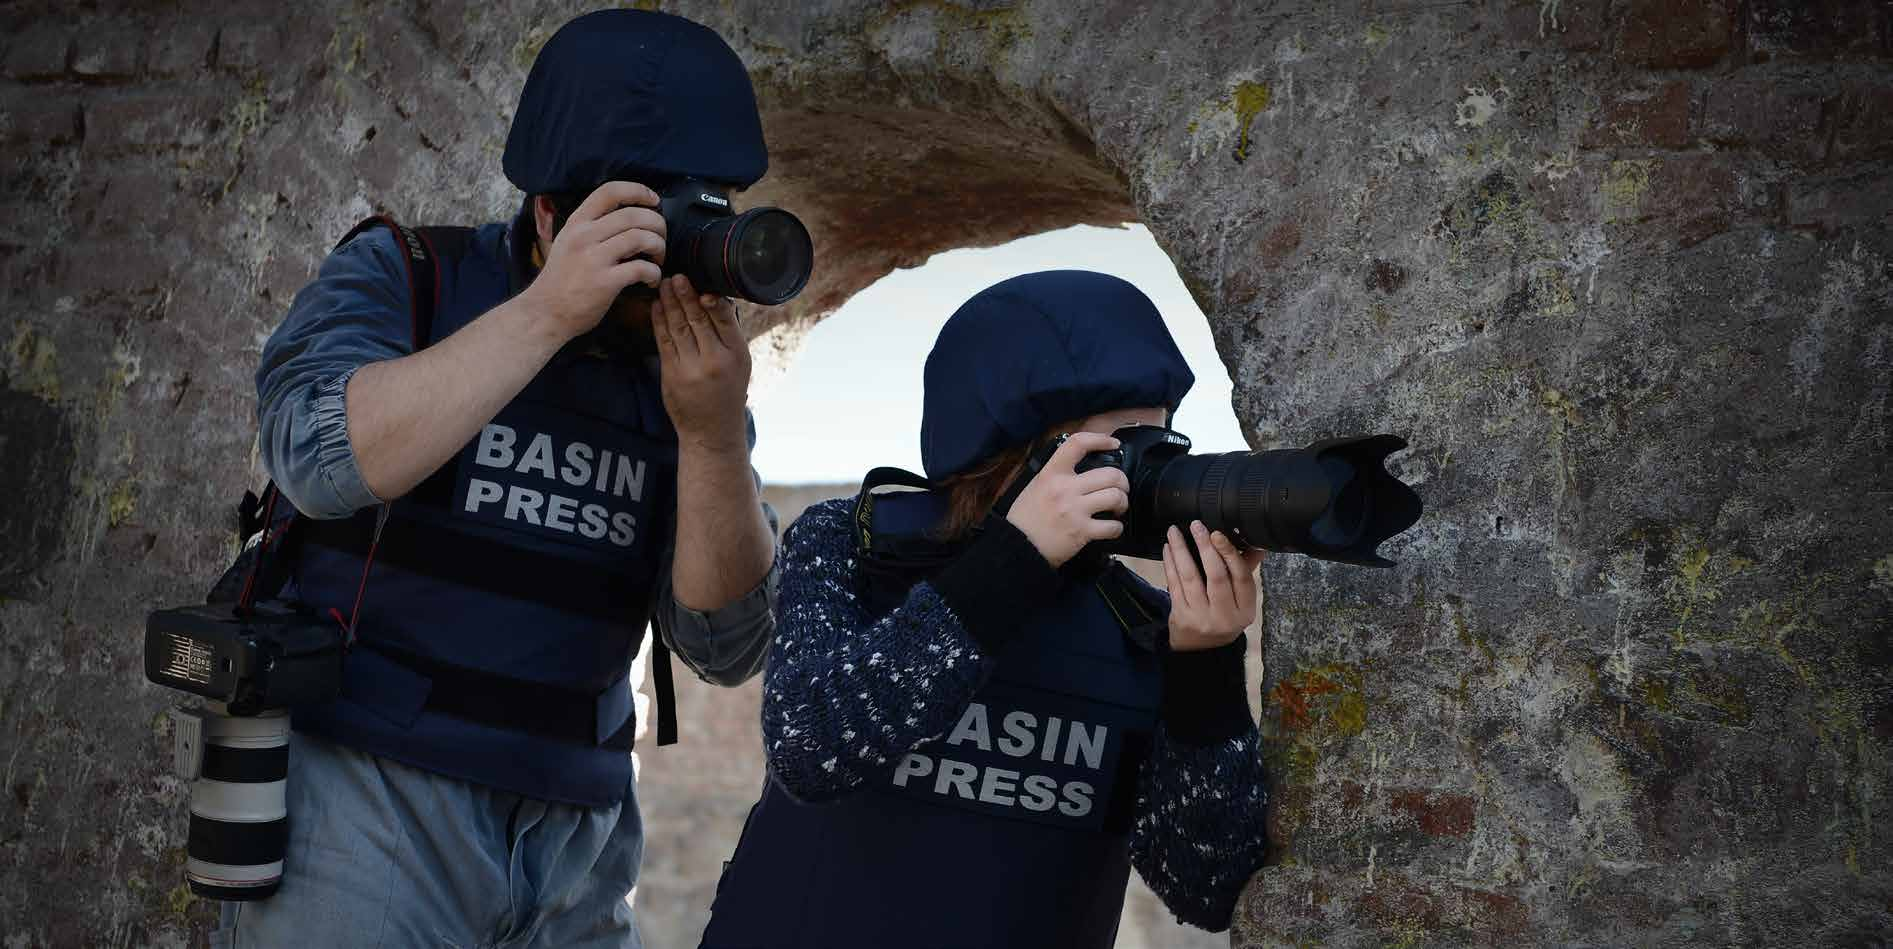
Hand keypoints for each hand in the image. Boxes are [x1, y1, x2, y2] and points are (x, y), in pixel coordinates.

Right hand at [524, 181, 666, 339]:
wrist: (544, 313)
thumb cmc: (560, 281)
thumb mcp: (566, 242)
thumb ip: (590, 228)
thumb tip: (625, 217)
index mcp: (576, 223)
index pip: (610, 191)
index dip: (638, 191)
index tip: (654, 201)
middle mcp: (584, 236)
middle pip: (633, 214)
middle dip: (657, 224)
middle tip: (661, 237)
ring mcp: (593, 258)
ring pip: (640, 237)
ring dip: (658, 246)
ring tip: (658, 258)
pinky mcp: (605, 282)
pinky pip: (641, 268)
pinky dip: (654, 272)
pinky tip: (651, 279)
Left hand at [652, 273, 750, 448]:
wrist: (712, 430)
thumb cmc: (728, 392)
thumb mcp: (740, 364)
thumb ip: (728, 335)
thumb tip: (715, 299)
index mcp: (736, 354)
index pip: (723, 319)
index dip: (711, 300)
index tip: (701, 283)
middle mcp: (714, 360)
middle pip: (697, 319)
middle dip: (685, 295)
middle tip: (676, 275)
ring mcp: (691, 368)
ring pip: (678, 327)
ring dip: (670, 303)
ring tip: (664, 285)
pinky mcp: (672, 374)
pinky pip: (664, 341)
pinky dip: (659, 321)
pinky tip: (657, 306)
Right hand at [1004, 432, 1129, 567]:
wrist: (1017, 545)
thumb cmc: (1026, 516)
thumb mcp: (1036, 485)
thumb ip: (1057, 474)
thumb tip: (1084, 466)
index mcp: (1052, 473)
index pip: (1078, 444)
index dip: (1100, 439)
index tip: (1114, 444)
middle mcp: (1065, 488)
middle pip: (1110, 474)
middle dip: (1122, 481)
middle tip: (1120, 488)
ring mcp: (1075, 510)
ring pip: (1115, 497)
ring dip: (1122, 503)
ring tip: (1117, 508)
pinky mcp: (1082, 532)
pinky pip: (1112, 526)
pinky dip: (1117, 528)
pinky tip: (1112, 528)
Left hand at [1162, 521, 1265, 650]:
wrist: (1202, 650)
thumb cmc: (1224, 616)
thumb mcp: (1240, 601)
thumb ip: (1245, 571)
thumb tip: (1256, 543)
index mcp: (1245, 609)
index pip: (1241, 577)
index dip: (1229, 553)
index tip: (1217, 533)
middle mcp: (1225, 615)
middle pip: (1216, 576)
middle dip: (1205, 548)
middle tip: (1197, 525)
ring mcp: (1201, 617)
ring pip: (1190, 578)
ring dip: (1181, 551)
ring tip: (1174, 532)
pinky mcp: (1181, 617)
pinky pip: (1174, 585)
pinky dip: (1170, 564)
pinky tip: (1168, 549)